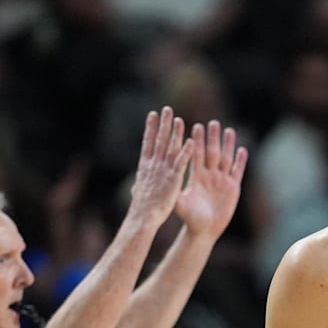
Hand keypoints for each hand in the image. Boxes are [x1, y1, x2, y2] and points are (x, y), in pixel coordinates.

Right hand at [128, 106, 194, 226]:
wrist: (144, 218)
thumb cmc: (142, 208)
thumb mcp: (139, 192)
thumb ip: (140, 185)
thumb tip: (135, 185)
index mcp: (145, 166)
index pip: (148, 142)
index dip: (150, 128)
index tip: (152, 114)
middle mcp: (153, 165)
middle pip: (158, 140)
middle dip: (163, 124)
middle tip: (166, 109)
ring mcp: (163, 171)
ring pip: (170, 148)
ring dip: (175, 133)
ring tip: (179, 119)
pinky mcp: (174, 179)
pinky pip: (181, 163)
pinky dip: (186, 152)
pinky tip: (191, 141)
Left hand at [176, 120, 247, 237]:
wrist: (204, 230)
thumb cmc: (190, 218)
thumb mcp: (181, 204)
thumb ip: (174, 192)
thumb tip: (164, 181)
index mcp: (197, 176)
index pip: (197, 155)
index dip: (197, 141)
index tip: (196, 126)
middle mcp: (210, 175)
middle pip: (212, 153)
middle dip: (213, 138)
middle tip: (213, 123)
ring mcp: (222, 180)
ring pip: (226, 159)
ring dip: (228, 145)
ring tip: (229, 130)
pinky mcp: (233, 188)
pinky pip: (237, 172)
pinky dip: (240, 161)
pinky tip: (242, 149)